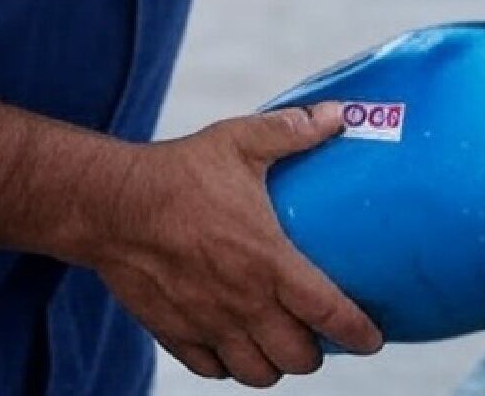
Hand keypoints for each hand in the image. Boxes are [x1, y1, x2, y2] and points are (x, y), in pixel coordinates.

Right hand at [86, 103, 382, 386]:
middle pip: (298, 357)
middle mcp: (243, 303)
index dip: (359, 333)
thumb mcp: (240, 141)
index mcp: (268, 262)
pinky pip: (212, 370)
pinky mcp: (175, 333)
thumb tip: (340, 114)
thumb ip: (292, 132)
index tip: (373, 338)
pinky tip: (234, 344)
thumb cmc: (179, 172)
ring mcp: (208, 323)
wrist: (110, 205)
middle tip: (319, 332)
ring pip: (258, 373)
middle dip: (316, 353)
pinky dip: (229, 365)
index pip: (329, 313)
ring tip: (280, 344)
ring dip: (275, 364)